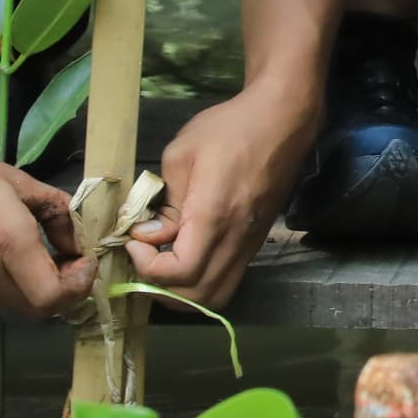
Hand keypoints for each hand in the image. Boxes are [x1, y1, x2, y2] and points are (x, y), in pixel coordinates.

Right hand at [0, 122, 95, 319]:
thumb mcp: (17, 180)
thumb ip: (55, 212)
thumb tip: (74, 241)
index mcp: (6, 241)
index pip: (52, 296)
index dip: (79, 285)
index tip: (84, 260)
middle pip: (35, 309)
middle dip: (61, 292)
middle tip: (69, 264)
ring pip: (10, 305)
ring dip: (33, 290)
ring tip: (39, 258)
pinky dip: (6, 284)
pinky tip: (5, 257)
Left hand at [129, 82, 320, 305]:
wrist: (282, 120)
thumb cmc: (229, 129)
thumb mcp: (181, 155)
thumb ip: (163, 202)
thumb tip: (149, 236)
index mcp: (214, 215)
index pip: (180, 272)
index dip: (147, 268)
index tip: (134, 241)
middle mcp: (236, 239)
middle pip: (197, 297)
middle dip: (159, 289)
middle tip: (143, 260)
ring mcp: (250, 244)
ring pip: (215, 297)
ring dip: (181, 294)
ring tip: (161, 266)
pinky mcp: (255, 242)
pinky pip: (226, 280)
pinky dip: (200, 283)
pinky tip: (184, 257)